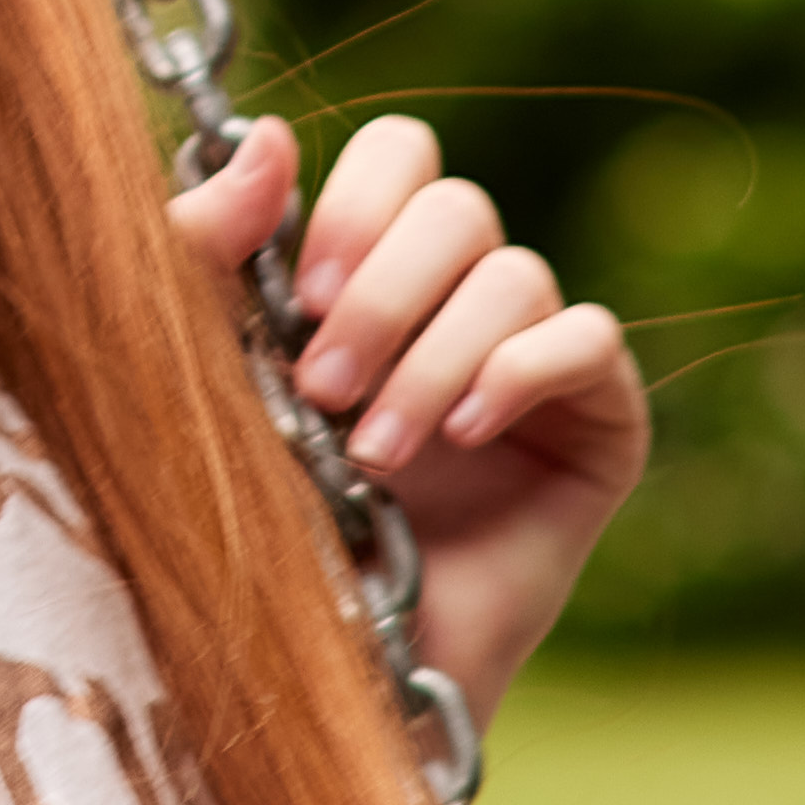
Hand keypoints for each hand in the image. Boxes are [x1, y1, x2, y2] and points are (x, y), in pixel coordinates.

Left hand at [171, 113, 649, 717]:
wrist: (330, 669)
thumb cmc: (259, 524)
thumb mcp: (205, 375)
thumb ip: (208, 251)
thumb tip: (269, 135)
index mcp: (373, 267)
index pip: (400, 154)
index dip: (355, 204)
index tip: (300, 301)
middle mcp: (459, 299)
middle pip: (458, 204)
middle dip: (385, 293)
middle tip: (325, 391)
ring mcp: (533, 358)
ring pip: (518, 271)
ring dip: (434, 357)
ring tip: (378, 454)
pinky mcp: (599, 423)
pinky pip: (591, 339)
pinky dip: (524, 370)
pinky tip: (465, 434)